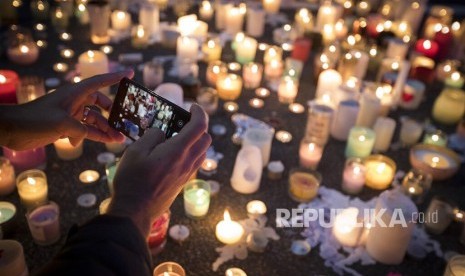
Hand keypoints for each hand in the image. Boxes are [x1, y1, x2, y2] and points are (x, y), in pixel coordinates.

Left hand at [0, 70, 133, 149]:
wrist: (12, 129)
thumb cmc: (35, 119)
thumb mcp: (62, 124)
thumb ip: (80, 130)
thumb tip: (85, 137)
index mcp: (75, 93)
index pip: (100, 82)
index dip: (116, 77)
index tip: (131, 73)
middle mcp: (75, 101)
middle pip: (100, 104)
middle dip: (113, 114)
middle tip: (126, 122)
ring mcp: (71, 114)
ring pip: (95, 120)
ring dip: (106, 129)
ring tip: (119, 139)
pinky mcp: (66, 126)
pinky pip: (86, 130)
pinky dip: (94, 136)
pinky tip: (103, 142)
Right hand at [107, 104, 210, 235]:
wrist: (135, 210)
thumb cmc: (132, 180)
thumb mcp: (135, 151)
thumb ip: (152, 136)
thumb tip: (162, 132)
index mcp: (178, 150)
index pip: (199, 126)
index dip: (199, 112)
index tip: (192, 106)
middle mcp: (187, 162)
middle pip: (206, 138)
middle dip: (199, 125)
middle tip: (185, 121)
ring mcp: (187, 174)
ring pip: (203, 152)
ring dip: (197, 140)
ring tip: (179, 136)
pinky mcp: (183, 182)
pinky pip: (195, 163)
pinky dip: (192, 152)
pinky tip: (175, 153)